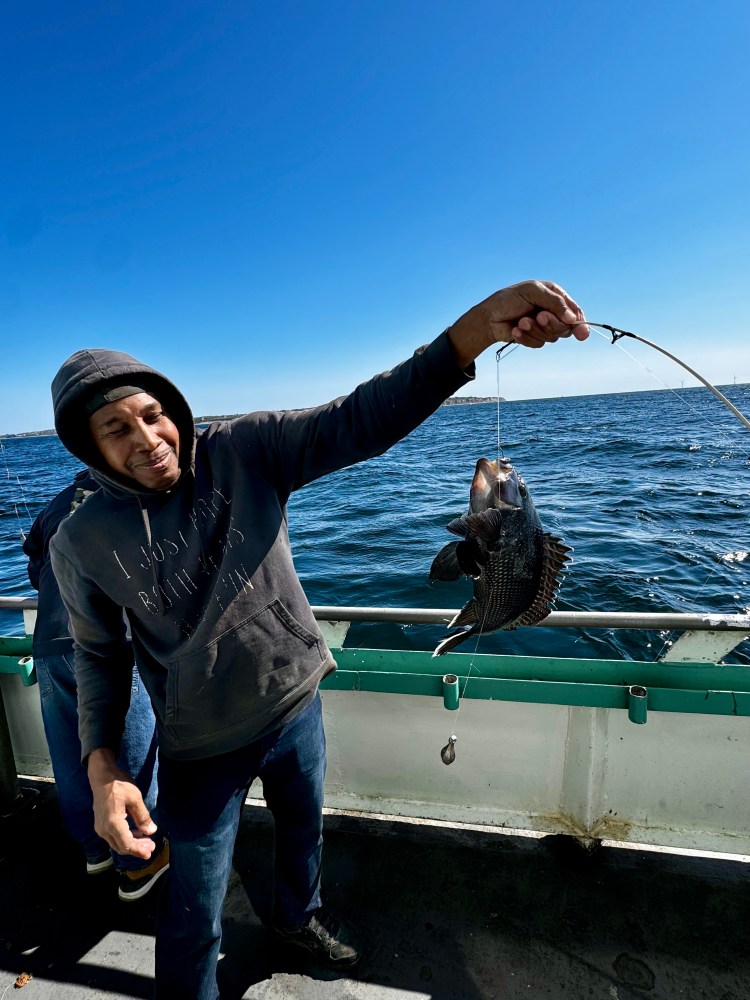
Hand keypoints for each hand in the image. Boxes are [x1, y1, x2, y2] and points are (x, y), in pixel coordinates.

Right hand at [87, 748, 156, 859]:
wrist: (101, 777)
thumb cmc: (119, 784)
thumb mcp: (135, 797)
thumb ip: (143, 816)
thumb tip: (151, 831)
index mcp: (113, 823)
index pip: (126, 844)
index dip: (138, 850)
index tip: (150, 853)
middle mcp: (104, 829)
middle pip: (121, 847)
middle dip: (137, 849)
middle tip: (152, 847)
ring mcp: (100, 827)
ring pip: (117, 843)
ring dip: (132, 844)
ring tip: (147, 841)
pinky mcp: (101, 824)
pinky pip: (114, 837)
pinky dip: (125, 838)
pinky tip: (137, 832)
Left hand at [448, 280, 588, 366]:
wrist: (488, 317)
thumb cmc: (508, 299)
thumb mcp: (532, 292)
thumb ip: (554, 302)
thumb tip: (571, 318)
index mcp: (555, 296)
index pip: (574, 312)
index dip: (580, 324)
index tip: (582, 334)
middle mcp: (552, 312)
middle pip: (565, 327)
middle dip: (551, 324)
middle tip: (538, 317)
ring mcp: (543, 326)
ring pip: (552, 337)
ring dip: (535, 330)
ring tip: (521, 321)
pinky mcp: (534, 338)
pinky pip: (538, 344)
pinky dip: (526, 338)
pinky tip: (515, 330)